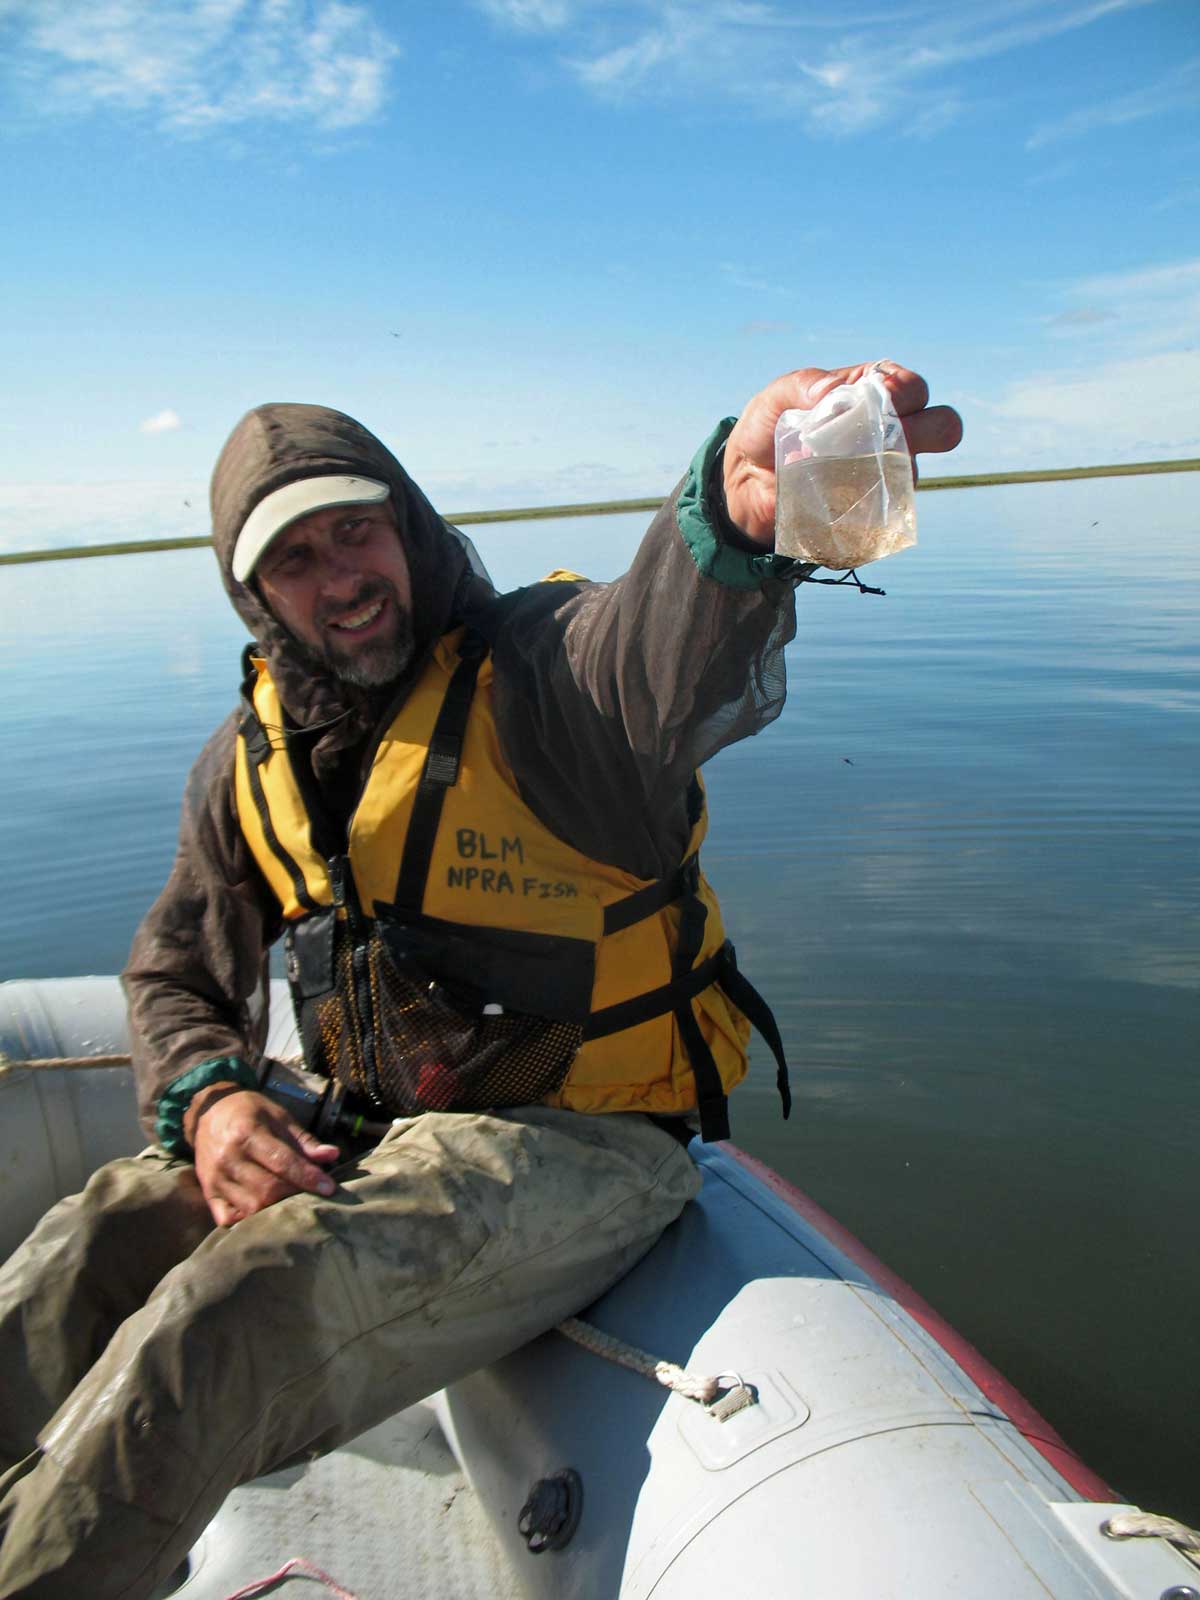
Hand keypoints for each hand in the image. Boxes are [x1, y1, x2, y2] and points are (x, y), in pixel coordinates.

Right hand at [186, 1084, 340, 1226]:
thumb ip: (304, 1140)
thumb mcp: (279, 1116)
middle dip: (294, 1195)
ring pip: (250, 1207)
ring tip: (293, 1205)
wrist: (209, 1112)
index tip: (329, 1188)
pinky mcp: (208, 1193)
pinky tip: (264, 1214)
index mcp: (247, 1133)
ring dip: (275, 1211)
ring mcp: (215, 1179)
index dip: (308, 1177)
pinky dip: (248, 1222)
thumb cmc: (249, 1112)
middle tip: (312, 1196)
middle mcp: (228, 1158)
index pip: (282, 1162)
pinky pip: (227, 1220)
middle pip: (267, 1189)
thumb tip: (333, 1155)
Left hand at [722, 361, 963, 545]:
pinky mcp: (871, 509)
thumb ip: (800, 384)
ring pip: (914, 473)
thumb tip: (829, 391)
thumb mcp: (775, 398)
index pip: (912, 388)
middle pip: (940, 426)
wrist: (746, 484)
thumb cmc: (766, 430)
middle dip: (929, 428)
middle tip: (888, 436)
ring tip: (840, 471)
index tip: (883, 397)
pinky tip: (836, 501)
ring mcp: (884, 473)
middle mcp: (889, 432)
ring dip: (886, 471)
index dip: (907, 391)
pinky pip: (888, 513)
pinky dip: (867, 507)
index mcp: (873, 394)